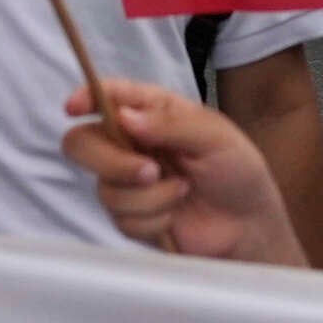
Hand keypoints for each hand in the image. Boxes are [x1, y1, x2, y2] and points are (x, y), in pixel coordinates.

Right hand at [59, 77, 310, 262]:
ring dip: (149, 196)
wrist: (248, 226)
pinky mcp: (130, 216)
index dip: (85, 96)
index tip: (74, 107)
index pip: (107, 96)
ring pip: (105, 188)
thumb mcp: (215, 137)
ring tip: (183, 191)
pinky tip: (176, 215)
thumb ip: (170, 124)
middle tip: (150, 171)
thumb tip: (125, 116)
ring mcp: (127, 181)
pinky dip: (154, 219)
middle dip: (112, 162)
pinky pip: (122, 220)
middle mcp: (131, 143)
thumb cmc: (237, 171)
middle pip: (82, 143)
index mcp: (151, 111)